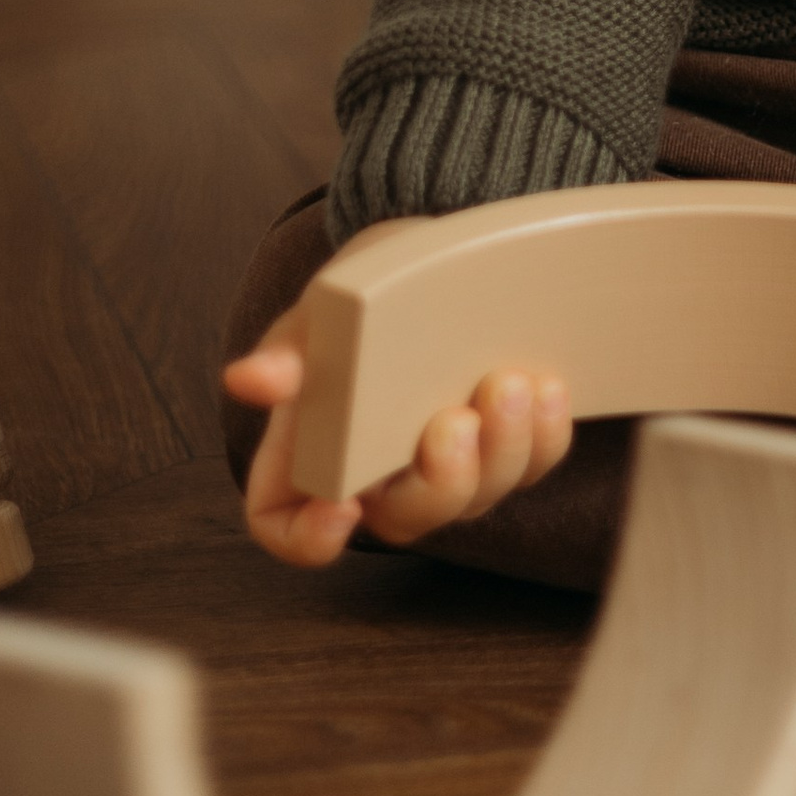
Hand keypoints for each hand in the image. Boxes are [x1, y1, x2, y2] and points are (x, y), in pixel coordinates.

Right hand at [222, 294, 573, 568]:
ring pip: (476, 497)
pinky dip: (544, 435)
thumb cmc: (357, 299)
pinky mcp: (504, 446)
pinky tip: (548, 388)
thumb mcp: (318, 317)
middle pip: (405, 521)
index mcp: (313, 457)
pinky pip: (531, 465)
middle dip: (438, 482)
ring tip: (510, 385)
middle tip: (454, 422)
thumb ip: (289, 355)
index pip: (291, 530)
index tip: (342, 506)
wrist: (424, 257)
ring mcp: (447, 470)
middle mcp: (379, 480)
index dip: (309, 537)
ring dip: (501, 450)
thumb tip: (247, 380)